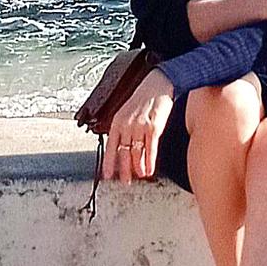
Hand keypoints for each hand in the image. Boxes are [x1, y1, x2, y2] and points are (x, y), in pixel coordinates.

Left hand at [102, 69, 174, 183]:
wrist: (159, 84)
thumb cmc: (145, 98)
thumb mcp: (128, 111)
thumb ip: (124, 128)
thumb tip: (125, 145)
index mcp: (117, 122)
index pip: (110, 146)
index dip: (108, 162)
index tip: (107, 175)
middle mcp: (126, 125)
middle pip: (123, 153)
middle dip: (124, 169)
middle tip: (125, 181)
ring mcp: (139, 127)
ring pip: (136, 153)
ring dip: (138, 167)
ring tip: (140, 176)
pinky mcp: (154, 127)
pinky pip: (150, 149)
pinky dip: (149, 162)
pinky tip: (149, 170)